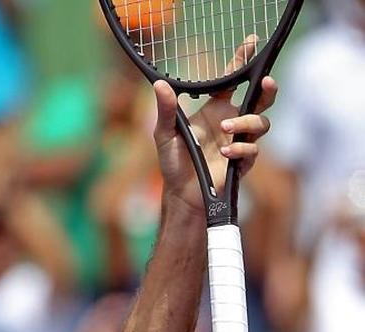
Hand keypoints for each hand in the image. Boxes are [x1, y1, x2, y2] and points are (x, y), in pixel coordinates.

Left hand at [153, 38, 276, 213]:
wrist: (181, 193)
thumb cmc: (173, 161)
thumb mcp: (165, 133)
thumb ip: (166, 109)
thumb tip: (159, 84)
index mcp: (215, 109)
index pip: (232, 80)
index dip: (242, 61)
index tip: (250, 43)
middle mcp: (232, 121)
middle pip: (261, 98)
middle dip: (268, 88)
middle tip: (266, 82)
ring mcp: (240, 140)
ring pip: (261, 123)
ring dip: (245, 123)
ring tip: (226, 129)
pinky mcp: (244, 160)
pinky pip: (252, 149)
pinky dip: (240, 150)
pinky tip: (224, 153)